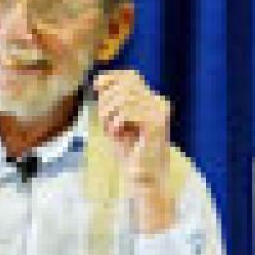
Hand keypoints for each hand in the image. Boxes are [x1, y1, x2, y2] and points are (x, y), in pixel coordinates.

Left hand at [93, 69, 173, 232]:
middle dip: (107, 100)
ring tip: (111, 130)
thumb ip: (110, 102)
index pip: (130, 76)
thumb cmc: (129, 152)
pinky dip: (115, 122)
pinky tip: (117, 134)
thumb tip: (98, 81)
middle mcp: (159, 102)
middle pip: (124, 85)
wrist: (145, 178)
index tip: (95, 86)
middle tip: (105, 121)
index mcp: (152, 100)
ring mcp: (159, 112)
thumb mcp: (115, 121)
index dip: (110, 77)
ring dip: (109, 113)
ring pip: (123, 97)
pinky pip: (126, 112)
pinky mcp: (155, 123)